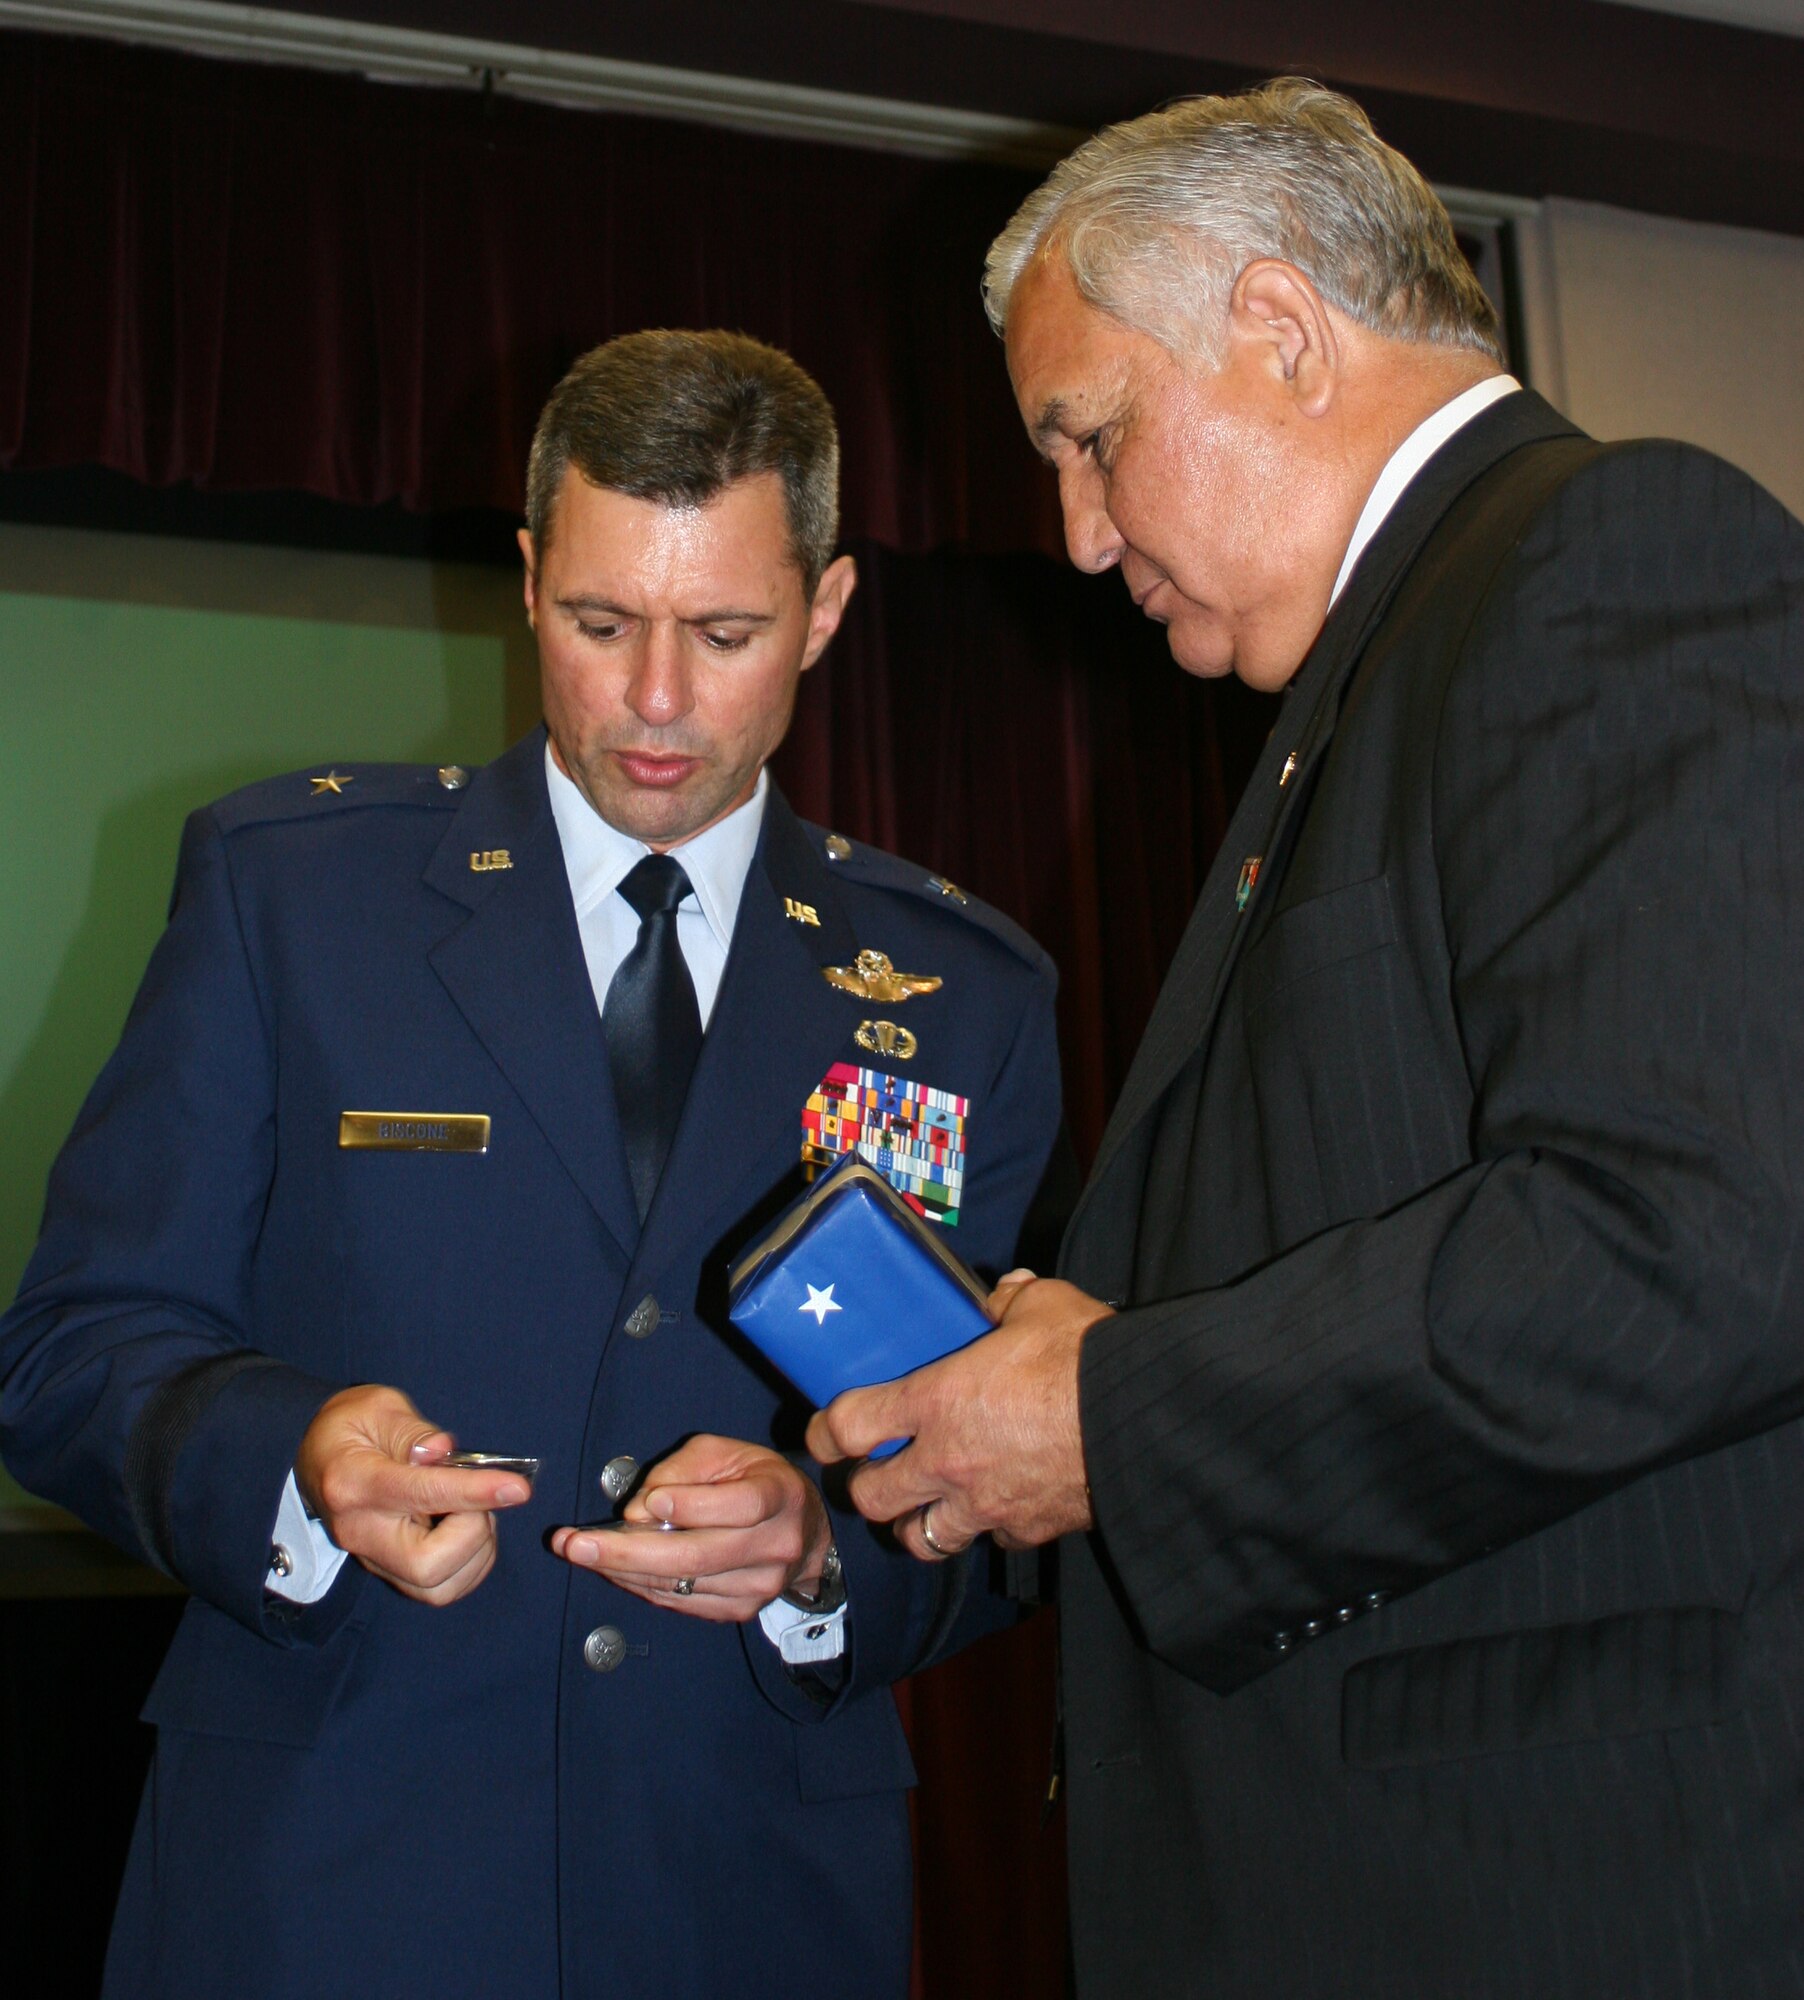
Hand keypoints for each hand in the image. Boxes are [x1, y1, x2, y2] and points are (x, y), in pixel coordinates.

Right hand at [293, 1384, 529, 1605]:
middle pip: (428, 1565)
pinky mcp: (388, 1572)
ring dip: (476, 1550)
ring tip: (473, 1510)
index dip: (473, 1493)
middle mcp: (360, 1531)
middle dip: (472, 1532)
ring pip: (438, 1588)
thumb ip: (413, 1431)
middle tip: (479, 1496)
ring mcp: (372, 1558)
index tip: (518, 1489)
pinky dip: (470, 1564)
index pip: (419, 1495)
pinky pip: (440, 1591)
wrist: (316, 1455)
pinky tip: (467, 1530)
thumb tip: (443, 1451)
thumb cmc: (351, 1426)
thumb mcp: (380, 1408)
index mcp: (354, 1483)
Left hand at [550, 1435, 832, 1623]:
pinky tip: (613, 1568)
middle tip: (574, 1543)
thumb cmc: (758, 1481)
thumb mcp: (725, 1453)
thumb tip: (640, 1508)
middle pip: (697, 1555)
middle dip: (627, 1551)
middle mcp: (775, 1546)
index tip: (646, 1502)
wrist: (803, 1533)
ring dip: (622, 1570)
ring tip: (580, 1553)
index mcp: (780, 1496)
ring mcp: (759, 1586)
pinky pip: (680, 1601)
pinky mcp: (739, 1610)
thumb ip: (682, 1470)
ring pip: (681, 1583)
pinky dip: (640, 1585)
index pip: (740, 1506)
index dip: (692, 1505)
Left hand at [805, 1272, 1110, 1559]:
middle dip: (865, 1487)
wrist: (1140, 1420)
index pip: (849, 1428)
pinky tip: (995, 1507)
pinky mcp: (1027, 1530)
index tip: (823, 1431)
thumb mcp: (1042, 1305)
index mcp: (936, 1401)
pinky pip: (989, 1539)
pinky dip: (985, 1528)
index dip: (826, 1432)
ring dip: (915, 1523)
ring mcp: (985, 1504)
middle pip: (871, 1499)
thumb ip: (1010, 1301)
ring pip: (920, 1539)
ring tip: (923, 1505)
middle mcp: (947, 1461)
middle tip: (873, 1470)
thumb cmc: (1084, 1358)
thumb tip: (1004, 1293)